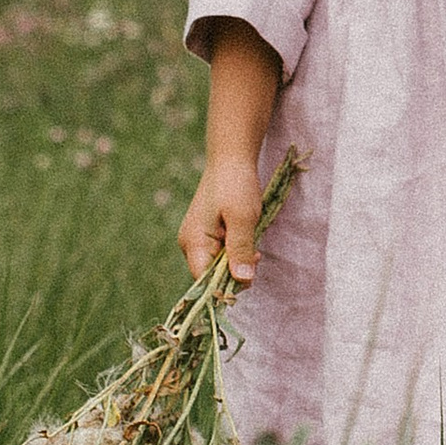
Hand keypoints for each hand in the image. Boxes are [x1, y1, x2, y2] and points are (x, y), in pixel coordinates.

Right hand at [178, 155, 261, 283]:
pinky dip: (236, 250)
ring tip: (251, 240)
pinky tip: (246, 236)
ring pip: (218, 265)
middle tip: (255, 254)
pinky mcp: (206, 234)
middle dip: (234, 270)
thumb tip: (242, 281)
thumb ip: (241, 249)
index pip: (203, 281)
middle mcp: (189, 244)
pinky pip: (221, 253)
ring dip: (238, 259)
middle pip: (211, 276)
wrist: (231, 159)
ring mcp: (197, 239)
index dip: (225, 285)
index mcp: (192, 242)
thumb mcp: (243, 218)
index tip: (248, 274)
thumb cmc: (236, 185)